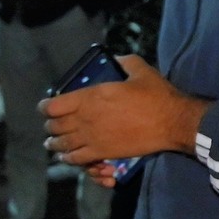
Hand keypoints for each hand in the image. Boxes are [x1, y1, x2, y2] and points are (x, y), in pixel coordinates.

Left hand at [42, 55, 208, 165]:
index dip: (45, 107)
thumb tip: (117, 59)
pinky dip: (68, 158)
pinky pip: (76, 159)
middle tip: (53, 124)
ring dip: (55, 143)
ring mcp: (92, 137)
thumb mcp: (141, 71)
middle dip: (50, 125)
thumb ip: (125, 62)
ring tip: (53, 142)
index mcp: (90, 97)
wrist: (172, 123)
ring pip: (61, 143)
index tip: (47, 107)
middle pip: (54, 125)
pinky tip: (67, 156)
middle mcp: (85, 118)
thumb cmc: (157, 96)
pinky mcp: (102, 153)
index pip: (52, 105)